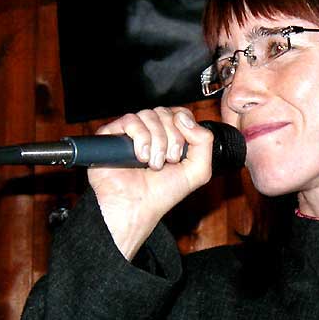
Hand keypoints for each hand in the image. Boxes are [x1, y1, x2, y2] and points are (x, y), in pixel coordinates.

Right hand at [87, 107, 213, 259]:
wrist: (136, 206)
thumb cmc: (162, 193)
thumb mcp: (198, 170)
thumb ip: (205, 141)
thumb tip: (185, 118)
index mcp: (171, 137)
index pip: (181, 113)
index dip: (184, 125)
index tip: (182, 148)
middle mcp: (152, 132)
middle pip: (166, 113)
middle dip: (172, 138)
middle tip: (169, 161)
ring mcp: (133, 132)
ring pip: (150, 115)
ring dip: (157, 142)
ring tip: (153, 163)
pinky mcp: (113, 133)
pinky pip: (131, 120)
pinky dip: (141, 139)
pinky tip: (140, 157)